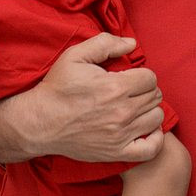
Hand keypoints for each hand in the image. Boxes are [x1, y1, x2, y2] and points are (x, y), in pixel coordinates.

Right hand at [25, 34, 165, 162]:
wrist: (39, 122)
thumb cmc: (57, 88)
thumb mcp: (75, 55)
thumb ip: (106, 43)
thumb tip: (132, 43)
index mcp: (116, 87)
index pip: (150, 78)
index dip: (141, 75)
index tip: (129, 78)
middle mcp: (122, 112)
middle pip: (154, 96)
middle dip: (145, 90)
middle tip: (130, 92)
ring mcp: (120, 135)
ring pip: (156, 118)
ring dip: (149, 110)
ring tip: (135, 107)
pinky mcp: (116, 153)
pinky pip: (151, 149)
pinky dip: (155, 139)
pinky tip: (145, 129)